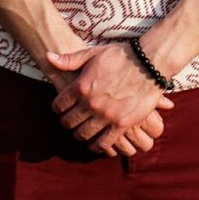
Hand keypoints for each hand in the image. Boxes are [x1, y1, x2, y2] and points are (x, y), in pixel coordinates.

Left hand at [47, 44, 173, 156]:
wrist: (150, 63)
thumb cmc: (121, 55)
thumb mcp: (93, 53)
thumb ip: (70, 59)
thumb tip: (48, 57)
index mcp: (81, 86)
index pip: (59, 105)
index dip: (58, 108)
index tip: (61, 109)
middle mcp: (91, 103)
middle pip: (69, 122)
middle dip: (67, 123)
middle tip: (70, 122)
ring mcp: (106, 115)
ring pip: (83, 134)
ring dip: (80, 135)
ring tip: (82, 131)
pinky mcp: (121, 124)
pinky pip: (104, 143)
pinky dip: (97, 146)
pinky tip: (96, 143)